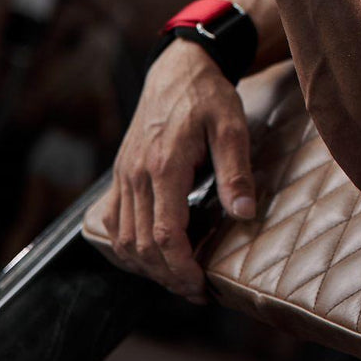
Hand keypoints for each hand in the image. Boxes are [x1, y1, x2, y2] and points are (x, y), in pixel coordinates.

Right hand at [91, 40, 257, 302]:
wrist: (178, 70)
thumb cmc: (208, 97)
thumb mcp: (232, 127)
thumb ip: (236, 172)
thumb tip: (245, 214)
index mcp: (164, 166)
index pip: (165, 234)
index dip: (181, 267)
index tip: (200, 286)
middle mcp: (136, 175)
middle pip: (141, 245)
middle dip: (167, 275)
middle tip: (195, 291)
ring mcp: (124, 176)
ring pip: (122, 239)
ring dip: (147, 266)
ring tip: (178, 277)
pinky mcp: (120, 175)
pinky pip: (114, 223)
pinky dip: (129, 247)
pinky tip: (153, 254)